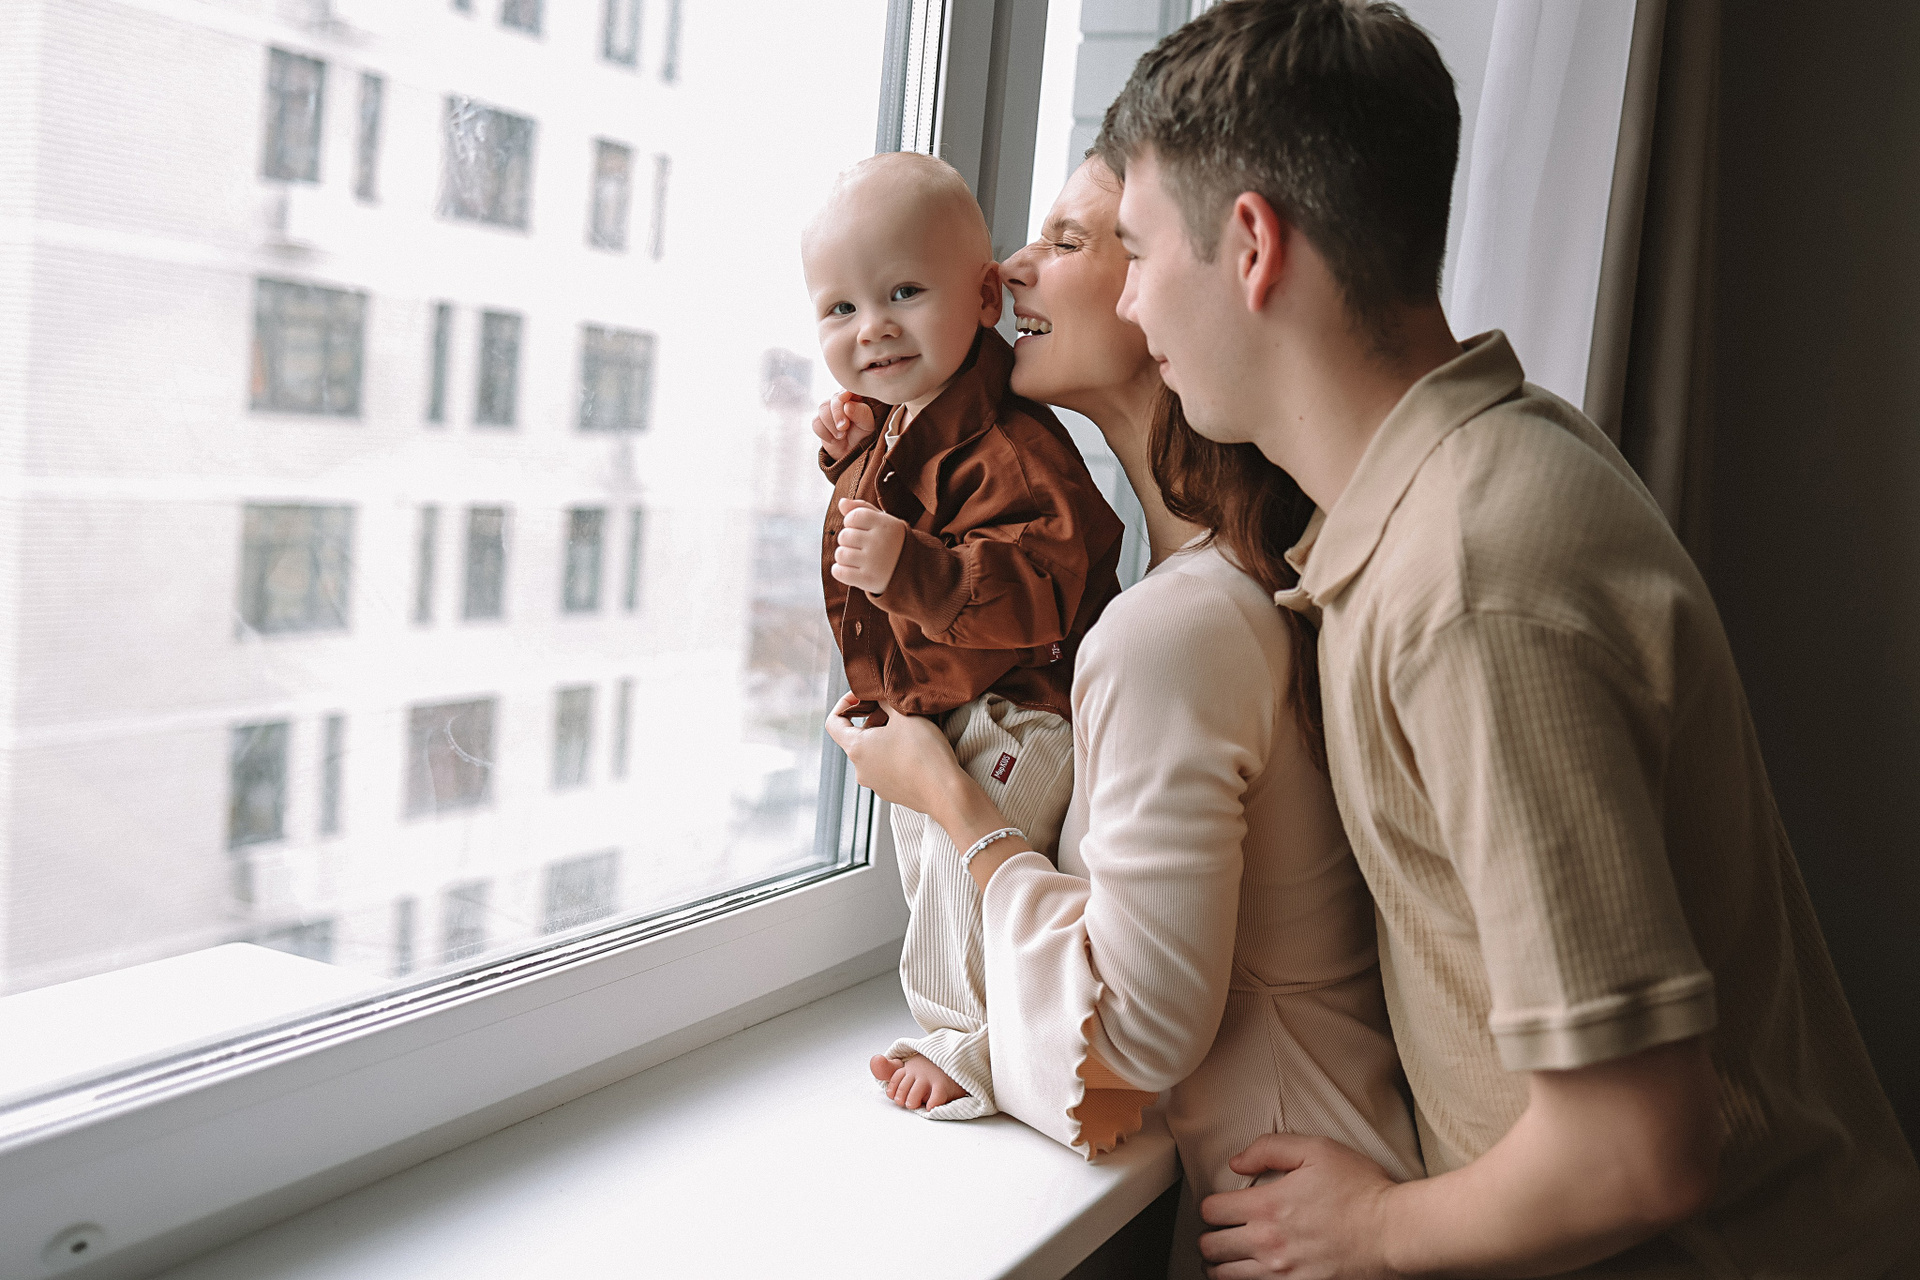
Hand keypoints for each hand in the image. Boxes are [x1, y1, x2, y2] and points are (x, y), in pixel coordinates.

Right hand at [813, 391, 878, 461]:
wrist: (853, 453)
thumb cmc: (863, 435)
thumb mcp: (868, 424)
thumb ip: (861, 412)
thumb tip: (847, 404)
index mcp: (855, 397)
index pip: (847, 388)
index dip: (844, 392)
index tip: (844, 399)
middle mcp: (841, 401)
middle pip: (833, 399)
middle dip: (838, 414)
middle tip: (844, 427)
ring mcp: (829, 410)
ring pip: (823, 408)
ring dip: (831, 425)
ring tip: (842, 436)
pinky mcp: (820, 421)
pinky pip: (816, 422)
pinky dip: (824, 433)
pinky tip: (834, 439)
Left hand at [824, 693, 967, 814]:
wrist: (945, 792)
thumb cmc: (924, 752)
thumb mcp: (904, 715)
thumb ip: (885, 701)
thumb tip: (879, 697)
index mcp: (856, 748)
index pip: (833, 723)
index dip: (845, 704)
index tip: (864, 697)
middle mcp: (860, 769)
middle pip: (856, 737)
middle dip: (873, 720)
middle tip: (894, 711)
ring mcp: (875, 784)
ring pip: (872, 754)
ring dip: (885, 739)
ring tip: (910, 731)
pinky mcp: (891, 793)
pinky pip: (886, 769)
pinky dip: (895, 756)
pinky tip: (917, 752)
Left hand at [832, 498, 905, 594]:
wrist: (915, 573)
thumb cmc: (893, 543)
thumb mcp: (884, 522)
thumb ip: (863, 509)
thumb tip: (842, 502)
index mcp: (886, 525)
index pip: (852, 517)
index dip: (851, 522)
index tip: (861, 530)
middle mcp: (881, 542)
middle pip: (844, 536)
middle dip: (848, 541)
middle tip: (862, 547)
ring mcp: (874, 562)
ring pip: (840, 554)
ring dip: (845, 557)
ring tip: (859, 559)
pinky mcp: (868, 580)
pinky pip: (838, 572)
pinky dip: (840, 571)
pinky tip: (852, 571)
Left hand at [870, 1054, 968, 1111]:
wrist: (959, 1064)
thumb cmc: (931, 1072)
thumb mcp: (909, 1068)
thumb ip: (889, 1069)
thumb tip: (874, 1060)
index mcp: (909, 1067)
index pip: (892, 1083)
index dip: (895, 1092)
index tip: (902, 1092)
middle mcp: (917, 1071)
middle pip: (900, 1093)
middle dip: (903, 1100)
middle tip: (912, 1099)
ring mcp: (930, 1078)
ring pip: (912, 1099)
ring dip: (914, 1103)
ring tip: (921, 1102)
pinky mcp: (943, 1086)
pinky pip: (932, 1101)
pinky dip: (931, 1106)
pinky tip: (932, 1105)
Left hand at [1198, 1135, 1399, 1279]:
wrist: (1395, 1232)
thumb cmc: (1361, 1189)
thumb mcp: (1317, 1150)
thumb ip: (1270, 1148)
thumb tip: (1237, 1162)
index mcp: (1267, 1206)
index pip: (1210, 1210)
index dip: (1211, 1205)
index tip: (1222, 1206)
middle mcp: (1268, 1243)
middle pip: (1210, 1247)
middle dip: (1211, 1236)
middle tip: (1221, 1232)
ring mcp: (1282, 1273)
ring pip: (1224, 1275)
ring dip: (1222, 1264)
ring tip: (1230, 1256)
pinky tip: (1251, 1273)